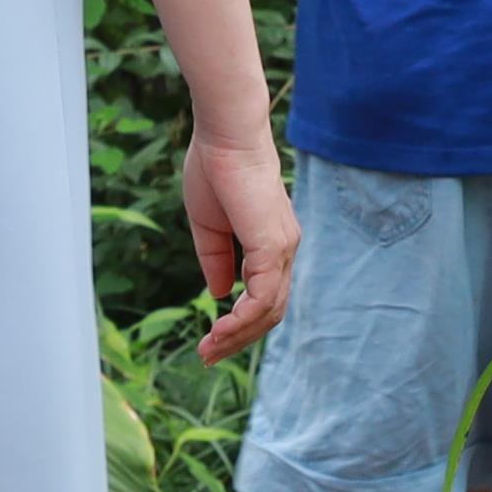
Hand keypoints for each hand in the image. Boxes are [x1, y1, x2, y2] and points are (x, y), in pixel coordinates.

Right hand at [181, 136, 299, 362]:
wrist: (225, 135)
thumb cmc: (215, 169)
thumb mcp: (209, 227)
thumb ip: (216, 260)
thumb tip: (220, 295)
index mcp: (271, 243)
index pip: (265, 297)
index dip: (239, 323)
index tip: (209, 339)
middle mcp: (284, 249)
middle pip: (271, 312)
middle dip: (238, 340)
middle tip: (207, 355)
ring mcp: (282, 249)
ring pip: (269, 312)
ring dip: (237, 336)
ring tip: (207, 349)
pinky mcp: (272, 247)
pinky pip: (262, 299)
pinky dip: (241, 321)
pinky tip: (219, 328)